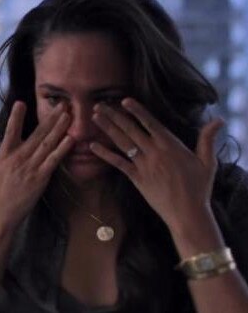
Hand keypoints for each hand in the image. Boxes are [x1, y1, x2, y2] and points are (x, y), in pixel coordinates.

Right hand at [0, 101, 73, 229]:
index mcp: (4, 155)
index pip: (10, 131)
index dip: (16, 116)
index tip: (21, 102)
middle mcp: (18, 159)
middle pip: (37, 134)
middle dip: (50, 118)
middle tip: (62, 104)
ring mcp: (30, 169)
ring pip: (47, 144)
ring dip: (59, 128)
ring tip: (69, 115)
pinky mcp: (40, 179)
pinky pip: (53, 161)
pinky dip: (62, 149)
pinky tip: (70, 138)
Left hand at [90, 98, 223, 234]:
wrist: (187, 213)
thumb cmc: (199, 188)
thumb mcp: (207, 161)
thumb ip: (208, 139)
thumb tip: (220, 120)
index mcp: (170, 145)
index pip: (150, 123)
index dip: (137, 110)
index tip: (124, 100)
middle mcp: (154, 152)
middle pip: (130, 129)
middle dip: (114, 115)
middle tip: (98, 104)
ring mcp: (143, 165)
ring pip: (122, 142)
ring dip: (107, 129)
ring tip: (94, 117)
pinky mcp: (136, 178)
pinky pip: (118, 163)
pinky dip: (104, 154)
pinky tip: (92, 146)